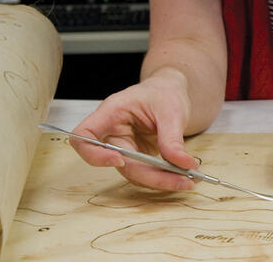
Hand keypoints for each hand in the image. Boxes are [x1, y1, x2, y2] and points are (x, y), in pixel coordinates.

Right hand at [70, 75, 198, 190]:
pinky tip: (182, 178)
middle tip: (181, 181)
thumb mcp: (171, 110)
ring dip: (159, 181)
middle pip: (117, 163)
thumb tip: (182, 164)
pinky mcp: (135, 156)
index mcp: (111, 112)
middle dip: (149, 175)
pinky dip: (162, 178)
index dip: (95, 154)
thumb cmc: (164, 92)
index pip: (85, 135)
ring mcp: (123, 146)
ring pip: (133, 172)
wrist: (170, 91)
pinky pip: (144, 173)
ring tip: (187, 181)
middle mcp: (112, 132)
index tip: (120, 161)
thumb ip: (173, 138)